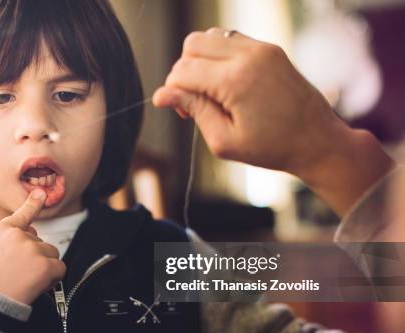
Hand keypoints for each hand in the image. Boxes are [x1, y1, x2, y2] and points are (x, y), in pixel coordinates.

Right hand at [0, 189, 65, 304]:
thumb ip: (9, 237)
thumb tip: (32, 230)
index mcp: (2, 229)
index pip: (23, 214)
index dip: (34, 203)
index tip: (42, 193)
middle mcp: (18, 235)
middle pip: (40, 242)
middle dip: (34, 257)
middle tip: (16, 272)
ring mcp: (32, 249)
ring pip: (52, 253)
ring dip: (44, 267)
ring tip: (24, 279)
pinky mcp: (45, 265)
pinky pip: (60, 269)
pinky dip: (53, 278)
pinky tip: (36, 285)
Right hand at [153, 28, 393, 215]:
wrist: (318, 141)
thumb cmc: (272, 147)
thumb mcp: (224, 140)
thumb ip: (193, 111)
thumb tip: (162, 95)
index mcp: (235, 80)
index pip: (183, 71)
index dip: (173, 92)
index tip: (181, 112)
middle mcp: (248, 55)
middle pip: (192, 45)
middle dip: (184, 72)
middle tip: (194, 102)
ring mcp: (262, 48)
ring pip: (210, 37)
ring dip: (200, 61)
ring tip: (209, 91)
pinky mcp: (270, 49)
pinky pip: (230, 40)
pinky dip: (219, 57)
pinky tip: (225, 83)